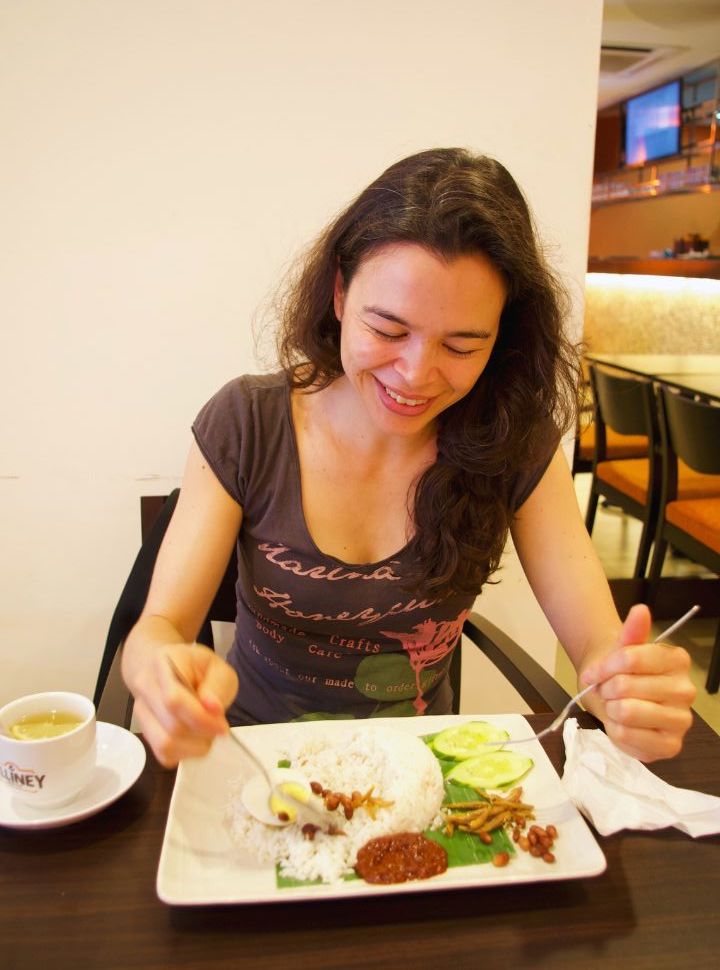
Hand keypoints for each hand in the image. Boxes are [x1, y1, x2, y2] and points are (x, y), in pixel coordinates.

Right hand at [129, 642, 238, 766]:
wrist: (164, 669)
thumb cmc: (195, 668)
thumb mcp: (217, 667)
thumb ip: (218, 686)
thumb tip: (212, 708)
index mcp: (163, 664)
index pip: (174, 700)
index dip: (201, 718)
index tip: (222, 725)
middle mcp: (144, 686)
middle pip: (171, 725)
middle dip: (202, 733)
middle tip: (219, 727)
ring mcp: (140, 710)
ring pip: (164, 743)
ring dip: (194, 746)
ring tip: (207, 734)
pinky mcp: (143, 731)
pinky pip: (163, 753)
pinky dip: (184, 753)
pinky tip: (195, 740)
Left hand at [579, 604, 695, 762]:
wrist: (616, 696)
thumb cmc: (620, 672)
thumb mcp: (621, 648)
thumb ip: (631, 631)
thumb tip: (640, 610)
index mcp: (677, 660)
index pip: (630, 658)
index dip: (604, 666)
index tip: (594, 672)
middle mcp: (685, 690)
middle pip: (625, 686)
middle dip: (606, 689)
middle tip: (607, 691)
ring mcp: (681, 720)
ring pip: (627, 711)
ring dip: (610, 709)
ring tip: (614, 706)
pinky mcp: (671, 745)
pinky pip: (629, 737)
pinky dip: (616, 730)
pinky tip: (622, 724)